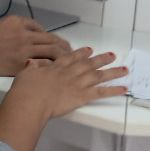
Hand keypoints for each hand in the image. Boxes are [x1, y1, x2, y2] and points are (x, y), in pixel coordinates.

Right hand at [0, 15, 69, 75]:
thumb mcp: (1, 24)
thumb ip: (19, 26)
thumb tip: (35, 32)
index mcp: (19, 23)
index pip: (44, 31)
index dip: (56, 39)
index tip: (61, 45)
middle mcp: (25, 35)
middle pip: (52, 41)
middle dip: (65, 48)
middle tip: (72, 55)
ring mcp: (24, 50)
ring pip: (51, 52)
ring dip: (62, 58)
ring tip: (67, 65)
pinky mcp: (20, 64)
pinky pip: (42, 65)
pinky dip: (51, 68)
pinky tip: (55, 72)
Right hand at [9, 48, 128, 121]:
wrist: (32, 100)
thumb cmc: (26, 89)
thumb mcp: (25, 73)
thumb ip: (31, 67)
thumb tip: (31, 62)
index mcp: (57, 67)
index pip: (72, 57)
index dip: (81, 53)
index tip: (89, 50)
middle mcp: (70, 73)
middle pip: (89, 64)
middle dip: (101, 59)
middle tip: (111, 55)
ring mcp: (78, 84)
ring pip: (98, 75)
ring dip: (112, 72)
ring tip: (124, 69)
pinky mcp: (82, 96)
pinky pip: (101, 92)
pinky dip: (113, 90)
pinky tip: (123, 88)